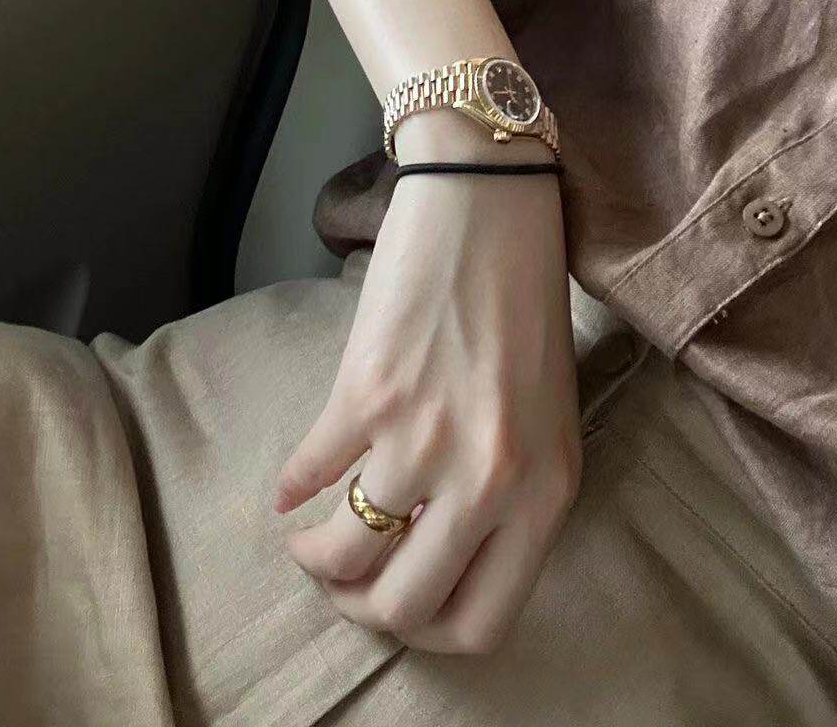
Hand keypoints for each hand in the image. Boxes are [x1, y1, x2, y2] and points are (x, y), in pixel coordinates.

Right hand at [274, 136, 581, 654]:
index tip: (399, 604)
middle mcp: (490, 478)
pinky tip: (290, 487)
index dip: (426, 632)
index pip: (480, 622)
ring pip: (344, 550)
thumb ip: (510, 495)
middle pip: (402, 605)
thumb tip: (438, 558)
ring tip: (306, 535)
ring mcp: (425, 437)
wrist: (488, 204)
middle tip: (342, 576)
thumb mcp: (546, 416)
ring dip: (313, 553)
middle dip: (358, 605)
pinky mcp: (367, 392)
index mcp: (546, 492)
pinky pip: (309, 474)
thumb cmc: (523, 303)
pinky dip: (290, 491)